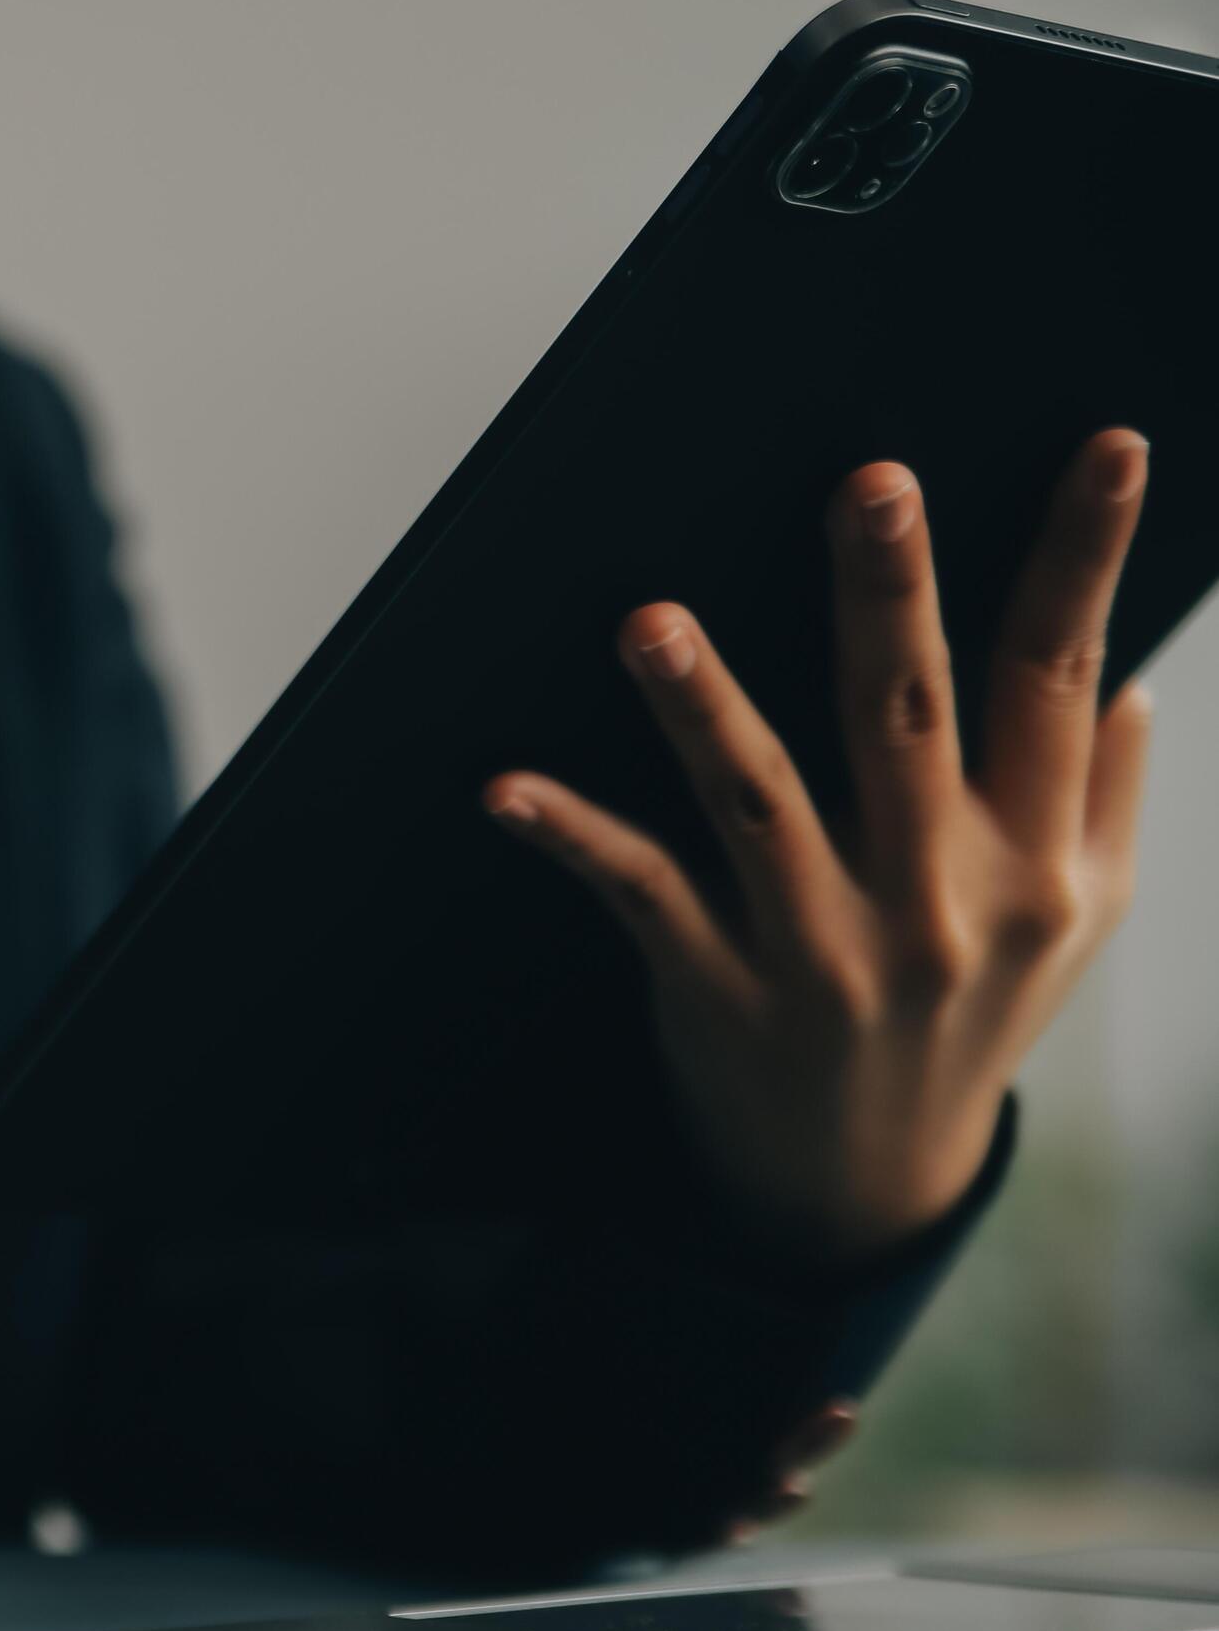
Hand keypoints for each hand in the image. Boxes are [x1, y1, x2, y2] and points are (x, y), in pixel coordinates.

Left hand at [485, 429, 1152, 1263]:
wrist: (866, 1185)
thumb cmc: (970, 1017)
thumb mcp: (1076, 925)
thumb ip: (1104, 798)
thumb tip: (1125, 675)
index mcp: (1034, 860)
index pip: (1060, 678)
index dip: (1087, 557)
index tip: (1112, 445)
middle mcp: (937, 898)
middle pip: (908, 719)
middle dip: (890, 595)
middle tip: (871, 481)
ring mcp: (824, 948)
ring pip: (759, 800)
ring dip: (701, 706)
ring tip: (652, 620)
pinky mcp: (717, 988)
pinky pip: (639, 893)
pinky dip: (571, 836)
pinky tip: (505, 788)